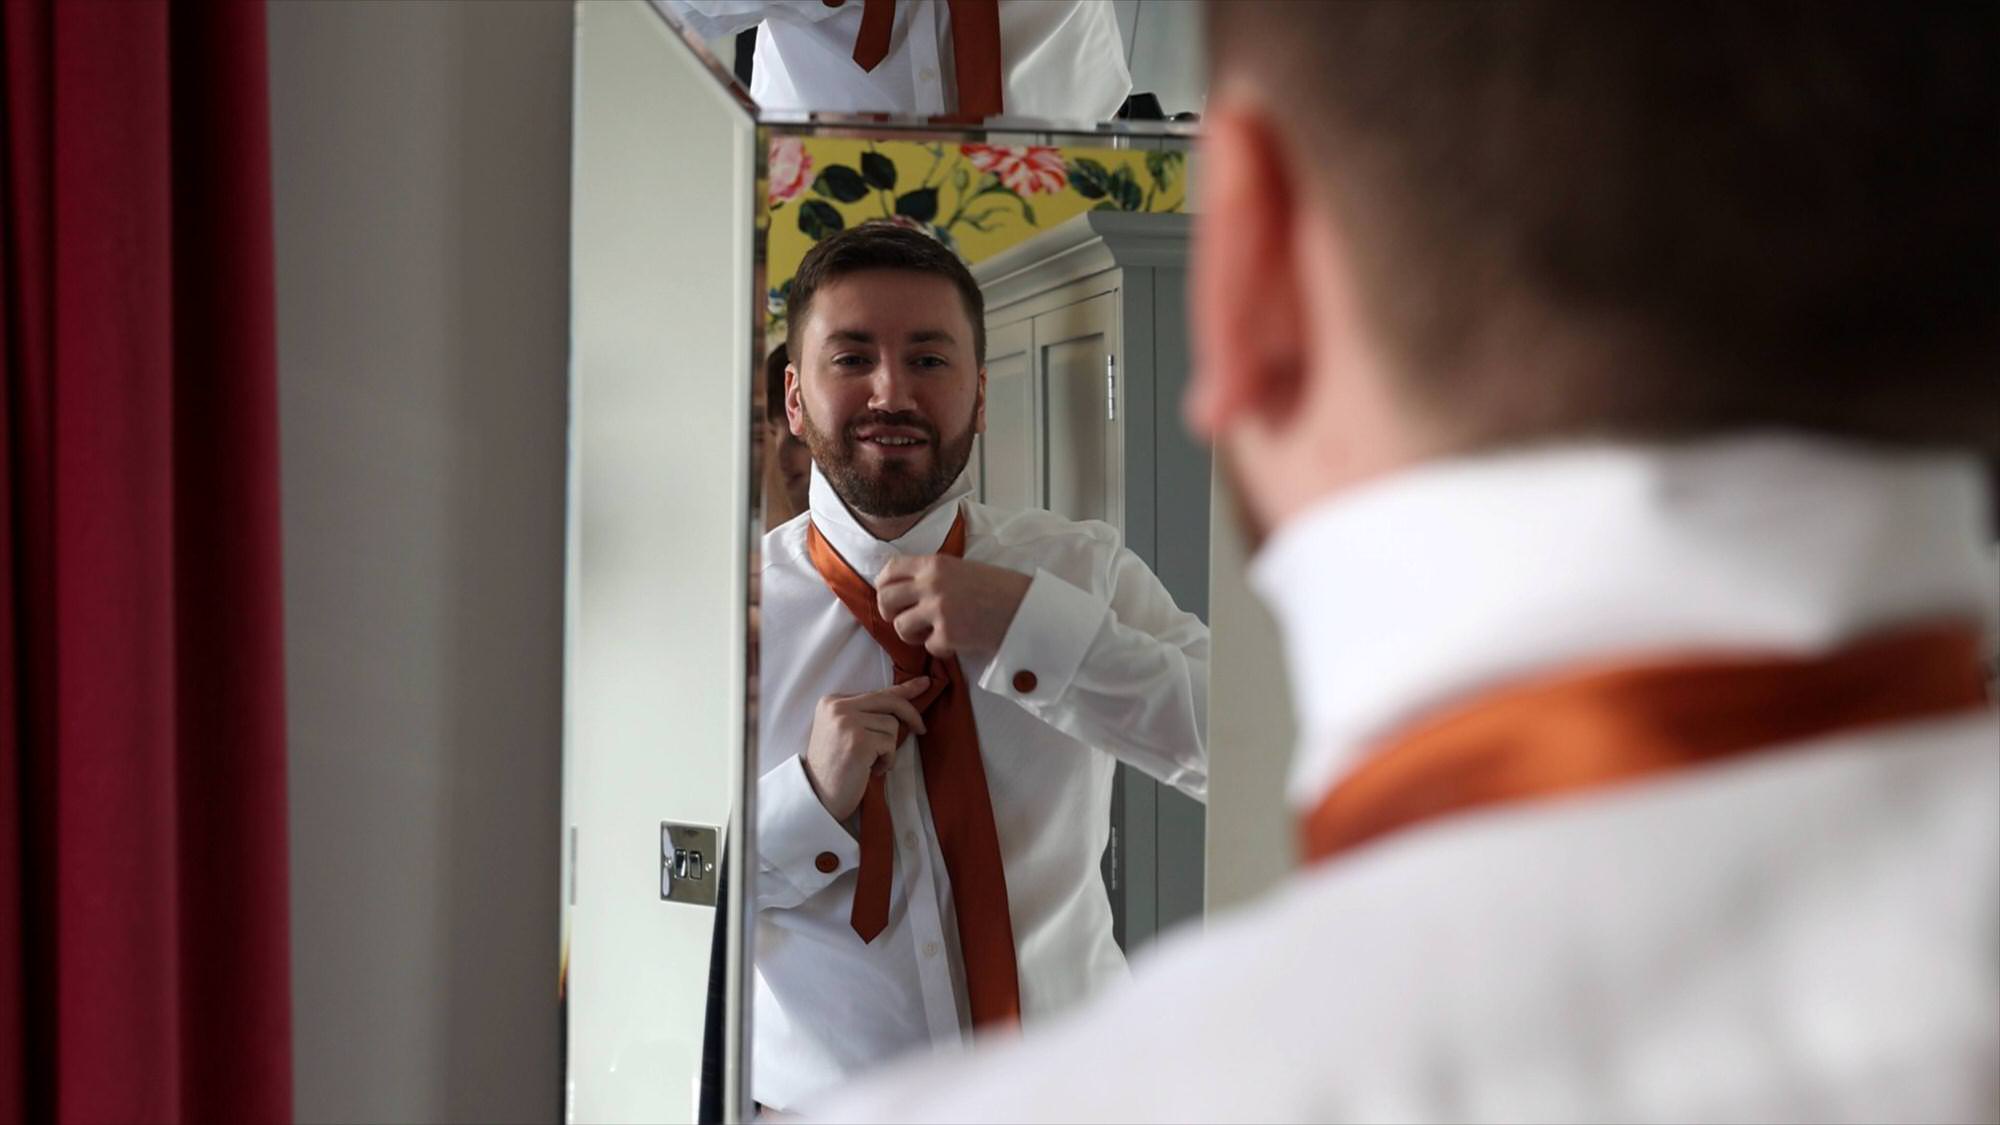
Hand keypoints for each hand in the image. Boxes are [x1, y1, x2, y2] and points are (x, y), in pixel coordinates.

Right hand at [802, 678, 928, 818]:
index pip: (876, 692)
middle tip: (921, 729)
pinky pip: (889, 745)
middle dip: (911, 715)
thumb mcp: (846, 733)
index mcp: (832, 702)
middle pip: (889, 702)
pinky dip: (886, 760)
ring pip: (891, 726)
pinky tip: (870, 770)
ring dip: (888, 748)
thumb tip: (904, 702)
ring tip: (870, 762)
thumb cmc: (836, 767)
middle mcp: (837, 707)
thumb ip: (868, 715)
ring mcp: (847, 722)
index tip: (924, 683)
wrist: (818, 796)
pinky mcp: (858, 741)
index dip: (903, 689)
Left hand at [875, 554, 1032, 658]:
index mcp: (935, 563)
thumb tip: (902, 589)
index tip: (890, 595)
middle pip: (885, 599)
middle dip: (890, 613)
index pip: (890, 569)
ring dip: (913, 635)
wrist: (1028, 608)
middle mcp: (932, 584)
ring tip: (931, 633)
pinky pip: (928, 647)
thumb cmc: (999, 589)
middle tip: (905, 619)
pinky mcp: (948, 634)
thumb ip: (932, 575)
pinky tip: (958, 641)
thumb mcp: (962, 569)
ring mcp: (939, 610)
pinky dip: (941, 649)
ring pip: (900, 627)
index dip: (884, 585)